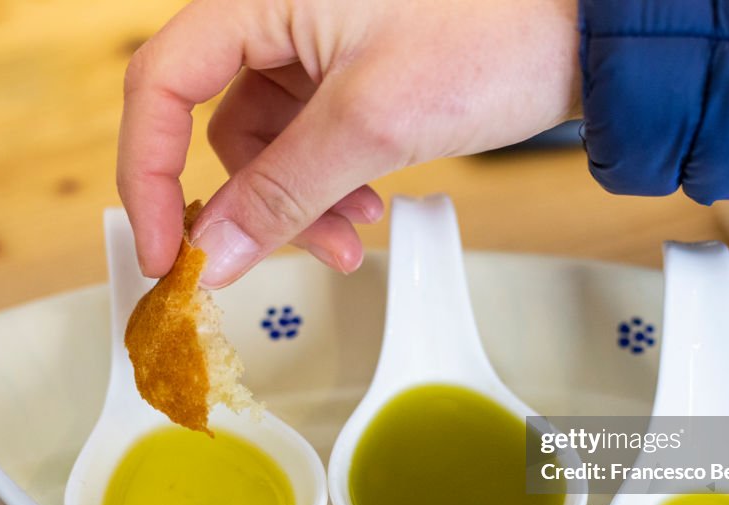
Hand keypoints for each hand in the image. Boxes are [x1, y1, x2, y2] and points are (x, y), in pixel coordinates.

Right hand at [118, 0, 580, 286]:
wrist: (579, 34)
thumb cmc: (494, 35)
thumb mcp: (371, 124)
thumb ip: (281, 193)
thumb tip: (211, 256)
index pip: (162, 86)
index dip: (150, 175)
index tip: (166, 252)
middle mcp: (277, 15)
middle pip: (217, 126)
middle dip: (256, 203)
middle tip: (280, 257)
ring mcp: (314, 46)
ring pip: (271, 146)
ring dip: (303, 205)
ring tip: (356, 237)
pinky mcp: (346, 73)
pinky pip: (311, 143)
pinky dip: (330, 187)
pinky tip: (368, 208)